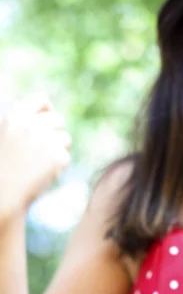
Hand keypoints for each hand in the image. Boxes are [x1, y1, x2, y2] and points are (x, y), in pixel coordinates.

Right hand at [0, 93, 71, 220]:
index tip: (48, 118)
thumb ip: (22, 123)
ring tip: (40, 163)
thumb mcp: (5, 137)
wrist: (3, 194)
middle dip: (55, 132)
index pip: (41, 99)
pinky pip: (66, 157)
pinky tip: (43, 174)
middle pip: (58, 120)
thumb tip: (45, 111)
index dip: (47, 110)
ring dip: (58, 149)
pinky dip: (58, 166)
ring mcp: (47, 140)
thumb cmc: (2, 168)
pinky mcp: (58, 157)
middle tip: (45, 149)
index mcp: (16, 116)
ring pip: (65, 138)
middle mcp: (32, 125)